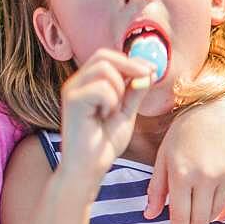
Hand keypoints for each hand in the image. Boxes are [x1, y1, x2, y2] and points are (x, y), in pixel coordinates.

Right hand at [59, 49, 152, 189]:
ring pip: (104, 69)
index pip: (109, 57)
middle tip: (147, 77)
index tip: (152, 69)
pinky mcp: (72, 100)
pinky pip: (101, 88)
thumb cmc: (105, 142)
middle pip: (104, 55)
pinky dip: (111, 101)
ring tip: (114, 109)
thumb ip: (135, 91)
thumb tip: (148, 71)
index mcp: (88, 83)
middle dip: (131, 65)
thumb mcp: (127, 112)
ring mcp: (72, 90)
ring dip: (120, 87)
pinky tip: (104, 116)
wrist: (90, 167)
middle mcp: (77, 82)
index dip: (133, 60)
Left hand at [146, 95, 224, 223]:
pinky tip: (219, 216)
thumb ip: (156, 188)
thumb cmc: (183, 134)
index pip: (180, 215)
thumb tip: (150, 215)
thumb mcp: (162, 158)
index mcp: (181, 174)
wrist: (214, 112)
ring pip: (217, 212)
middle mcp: (205, 177)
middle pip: (200, 219)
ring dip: (208, 222)